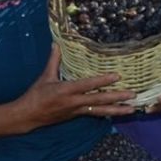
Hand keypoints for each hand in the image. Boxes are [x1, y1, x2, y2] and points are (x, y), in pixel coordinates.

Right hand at [0, 45, 135, 136]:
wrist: (27, 116)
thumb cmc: (35, 95)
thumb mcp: (44, 77)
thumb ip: (54, 61)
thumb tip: (57, 44)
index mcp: (65, 90)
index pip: (87, 85)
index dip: (102, 81)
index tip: (117, 76)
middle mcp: (73, 102)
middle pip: (98, 100)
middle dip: (117, 97)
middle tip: (133, 94)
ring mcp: (76, 110)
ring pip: (100, 111)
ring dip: (117, 110)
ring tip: (132, 109)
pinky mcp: (76, 115)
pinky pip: (95, 114)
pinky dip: (107, 113)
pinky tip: (119, 112)